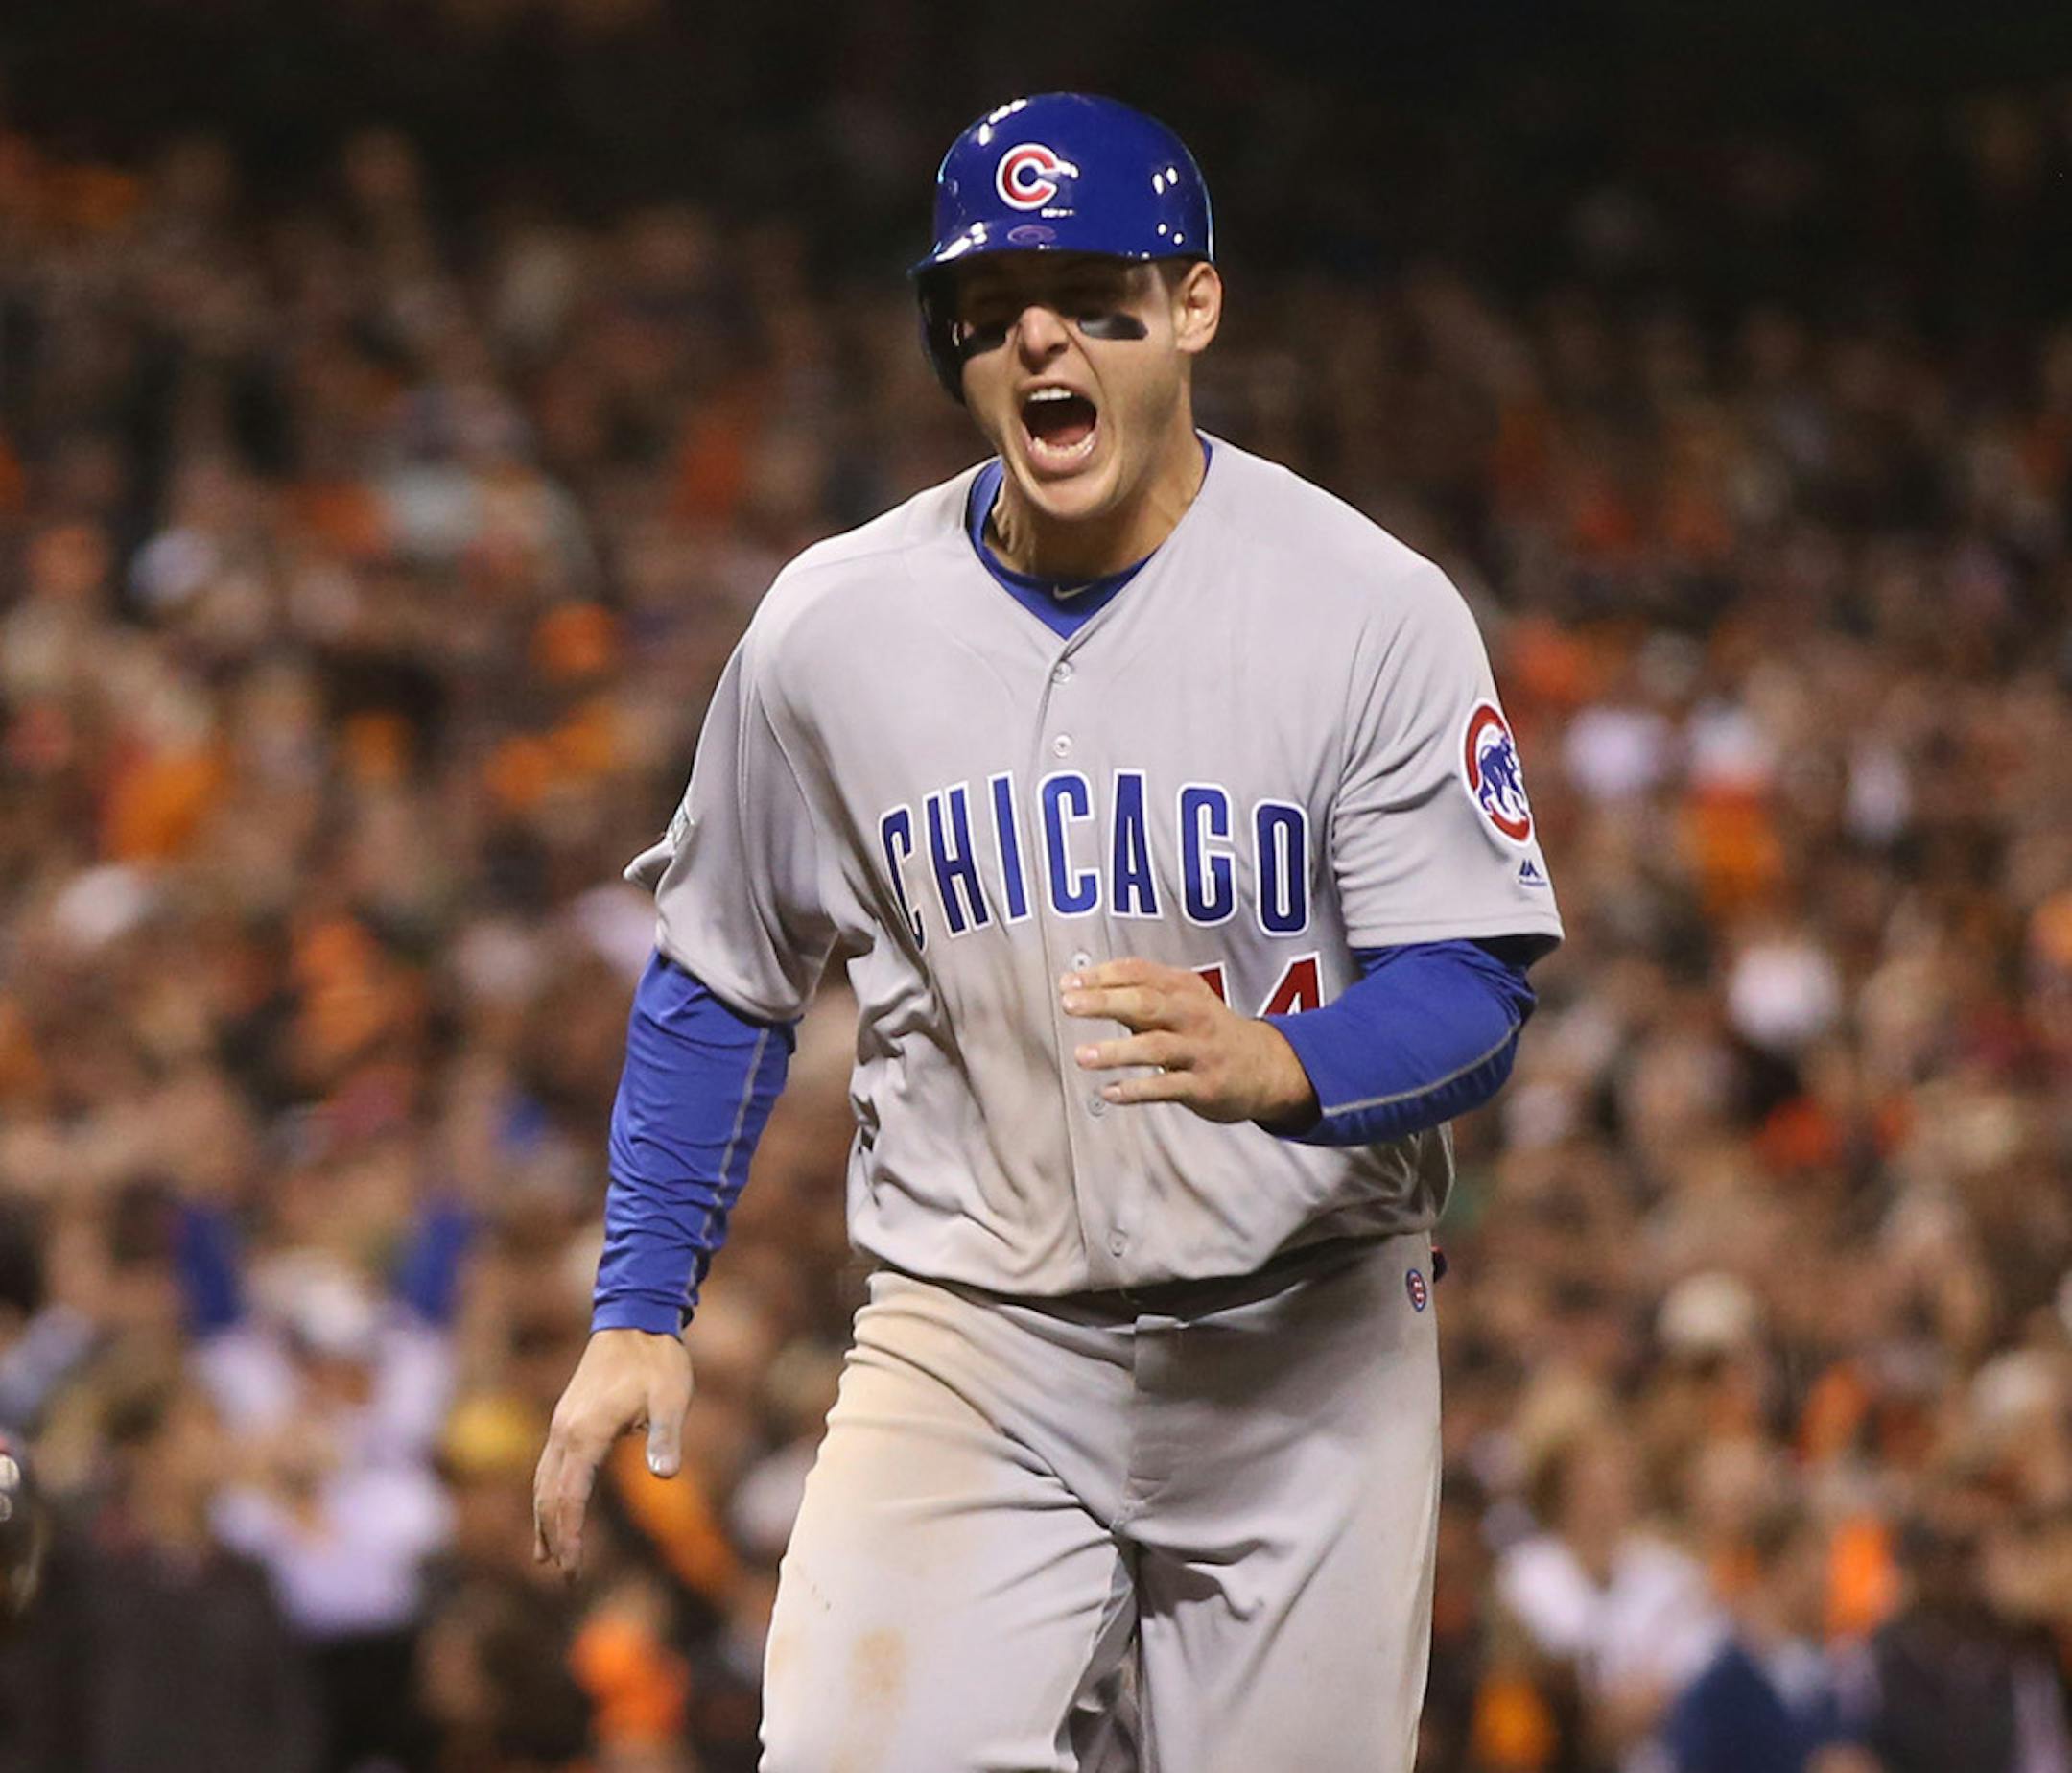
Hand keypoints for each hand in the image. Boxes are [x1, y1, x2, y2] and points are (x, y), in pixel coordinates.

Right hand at [533, 1327, 692, 1577]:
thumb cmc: (657, 1361)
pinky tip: (553, 1507)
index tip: (572, 1570)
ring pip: (543, 1482)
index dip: (570, 1536)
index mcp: (587, 1433)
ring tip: (545, 1556)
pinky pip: (549, 1466)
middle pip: (550, 1495)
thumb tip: (666, 1476)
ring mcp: (562, 1424)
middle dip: (555, 1537)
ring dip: (544, 1519)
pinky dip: (547, 1494)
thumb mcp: (671, 1398)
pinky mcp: (567, 1418)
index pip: (570, 1497)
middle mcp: (565, 1432)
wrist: (636, 1319)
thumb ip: (666, 1437)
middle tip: (565, 1574)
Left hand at [1061, 959, 1316, 1126]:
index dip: (1102, 975)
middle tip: (1068, 1004)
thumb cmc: (1209, 1031)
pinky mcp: (1204, 1086)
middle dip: (1105, 1002)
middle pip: (1145, 1003)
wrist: (1265, 1066)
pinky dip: (1137, 1090)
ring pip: (1155, 1047)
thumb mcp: (1183, 1001)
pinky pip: (1167, 1087)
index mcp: (1183, 989)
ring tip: (1082, 1055)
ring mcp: (1199, 1051)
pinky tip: (1110, 1092)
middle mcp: (1192, 1015)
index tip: (1068, 982)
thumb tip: (1083, 990)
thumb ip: (1139, 995)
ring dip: (1116, 1051)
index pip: (1139, 973)